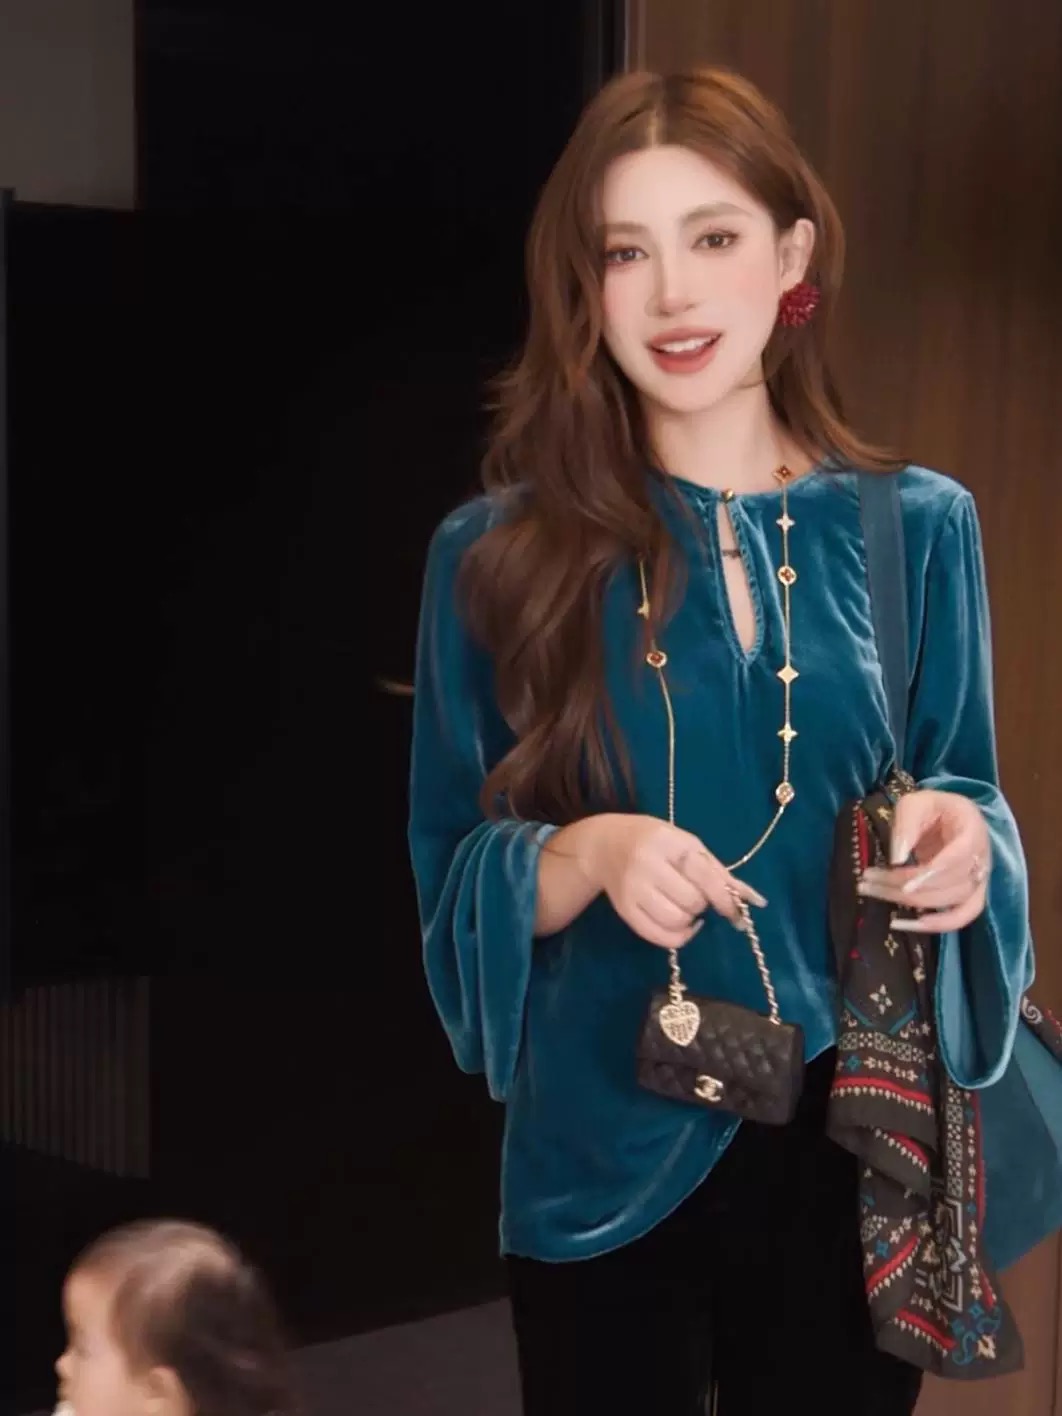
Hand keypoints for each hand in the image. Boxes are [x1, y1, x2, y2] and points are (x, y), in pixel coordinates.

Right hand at [585, 814, 765, 950]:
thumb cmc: (655, 841)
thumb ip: (720, 873)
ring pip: (676, 921)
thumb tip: (756, 901)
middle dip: (702, 904)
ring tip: (685, 906)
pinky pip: (658, 936)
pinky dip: (677, 937)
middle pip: (691, 901)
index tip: (736, 913)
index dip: (725, 899)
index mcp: (668, 842)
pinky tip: (681, 924)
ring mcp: (632, 890)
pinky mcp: (624, 910)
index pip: (704, 876)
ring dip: (689, 920)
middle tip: (696, 895)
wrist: (605, 845)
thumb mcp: (688, 845)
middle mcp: (646, 865)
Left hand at [856, 789, 989, 932]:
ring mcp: (980, 879)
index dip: (932, 873)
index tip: (902, 884)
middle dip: (905, 887)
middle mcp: (982, 858)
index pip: (959, 857)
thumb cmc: (931, 808)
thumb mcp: (913, 803)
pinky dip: (937, 925)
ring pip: (951, 902)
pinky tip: (906, 924)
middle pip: (950, 883)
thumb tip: (897, 858)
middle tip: (867, 881)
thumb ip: (906, 825)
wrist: (946, 816)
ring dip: (911, 904)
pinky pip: (961, 917)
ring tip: (874, 893)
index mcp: (972, 829)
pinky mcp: (971, 895)